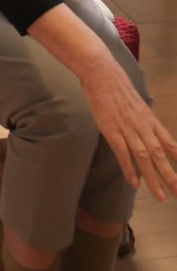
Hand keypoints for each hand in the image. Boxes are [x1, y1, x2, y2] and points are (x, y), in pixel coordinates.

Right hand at [80, 56, 176, 201]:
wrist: (101, 73)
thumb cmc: (118, 87)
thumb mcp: (137, 105)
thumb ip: (144, 122)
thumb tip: (150, 134)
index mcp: (151, 120)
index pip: (170, 144)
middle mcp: (143, 126)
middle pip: (160, 155)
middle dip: (171, 176)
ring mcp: (127, 128)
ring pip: (143, 157)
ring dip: (153, 178)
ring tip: (160, 197)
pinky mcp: (111, 129)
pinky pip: (122, 152)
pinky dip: (128, 168)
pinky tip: (133, 182)